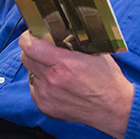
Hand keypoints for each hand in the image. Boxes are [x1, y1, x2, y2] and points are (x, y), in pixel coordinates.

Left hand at [18, 31, 133, 138]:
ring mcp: (47, 95)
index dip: (28, 37)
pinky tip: (57, 83)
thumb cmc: (107, 80)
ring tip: (55, 68)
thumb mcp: (94, 53)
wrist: (114, 108)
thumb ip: (74, 41)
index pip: (30, 46)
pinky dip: (42, 82)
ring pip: (30, 72)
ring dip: (38, 67)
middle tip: (43, 48)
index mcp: (64, 64)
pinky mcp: (45, 106)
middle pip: (25, 58)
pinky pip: (35, 87)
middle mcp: (52, 80)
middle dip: (32, 50)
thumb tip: (59, 30)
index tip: (32, 34)